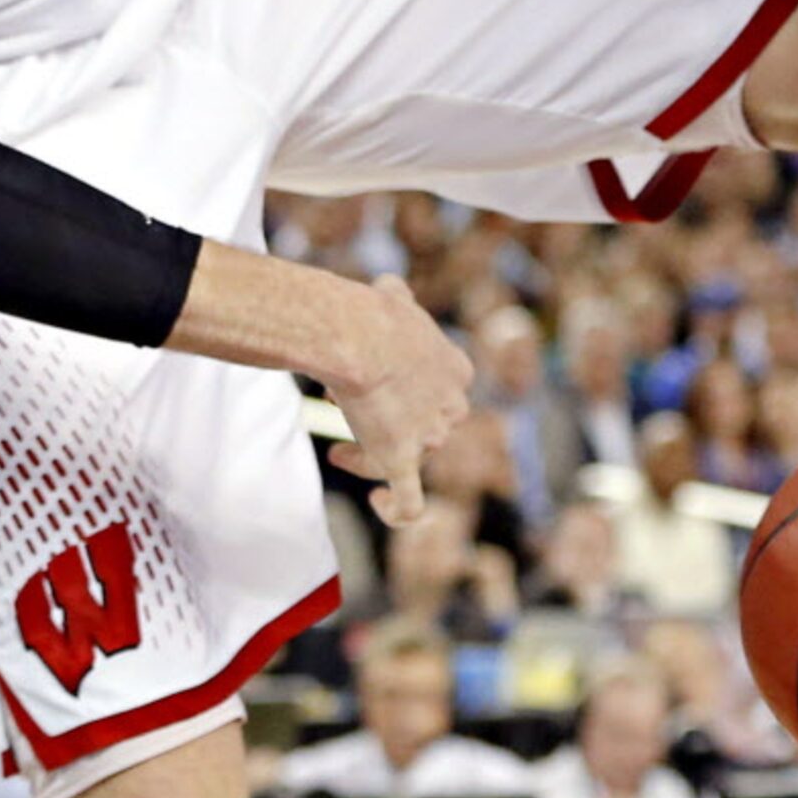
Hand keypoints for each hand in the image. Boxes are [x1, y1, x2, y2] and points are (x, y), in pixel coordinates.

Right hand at [325, 275, 474, 527]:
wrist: (358, 337)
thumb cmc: (373, 313)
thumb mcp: (393, 295)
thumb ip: (397, 296)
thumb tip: (388, 287)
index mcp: (457, 370)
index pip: (443, 393)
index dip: (411, 395)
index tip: (376, 388)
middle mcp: (451, 407)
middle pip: (430, 431)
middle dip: (395, 428)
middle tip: (356, 417)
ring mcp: (430, 437)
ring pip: (410, 463)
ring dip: (374, 459)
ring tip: (340, 451)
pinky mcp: (403, 462)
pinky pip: (409, 505)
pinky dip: (396, 510)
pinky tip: (378, 500)